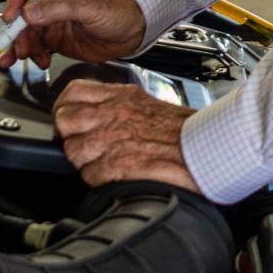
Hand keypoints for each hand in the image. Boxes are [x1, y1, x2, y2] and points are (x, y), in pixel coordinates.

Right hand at [0, 0, 146, 69]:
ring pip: (26, 31)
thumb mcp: (91, 6)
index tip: (11, 16)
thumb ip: (59, 8)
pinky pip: (36, 45)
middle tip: (16, 46)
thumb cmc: (120, 9)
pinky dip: (32, 54)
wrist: (134, 31)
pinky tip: (39, 60)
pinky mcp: (56, 38)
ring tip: (26, 56)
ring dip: (22, 45)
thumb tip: (29, 11)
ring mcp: (53, 19)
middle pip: (22, 11)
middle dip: (15, 30)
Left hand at [52, 81, 200, 191]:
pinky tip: (114, 176)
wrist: (208, 148)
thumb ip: (120, 106)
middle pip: (64, 121)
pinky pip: (88, 175)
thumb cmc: (185, 132)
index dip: (65, 108)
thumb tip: (98, 114)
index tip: (71, 120)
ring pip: (72, 151)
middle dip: (69, 136)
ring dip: (84, 161)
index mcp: (121, 97)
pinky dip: (98, 180)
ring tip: (103, 163)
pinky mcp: (118, 165)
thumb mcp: (148, 104)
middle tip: (84, 145)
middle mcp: (113, 115)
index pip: (73, 93)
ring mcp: (113, 140)